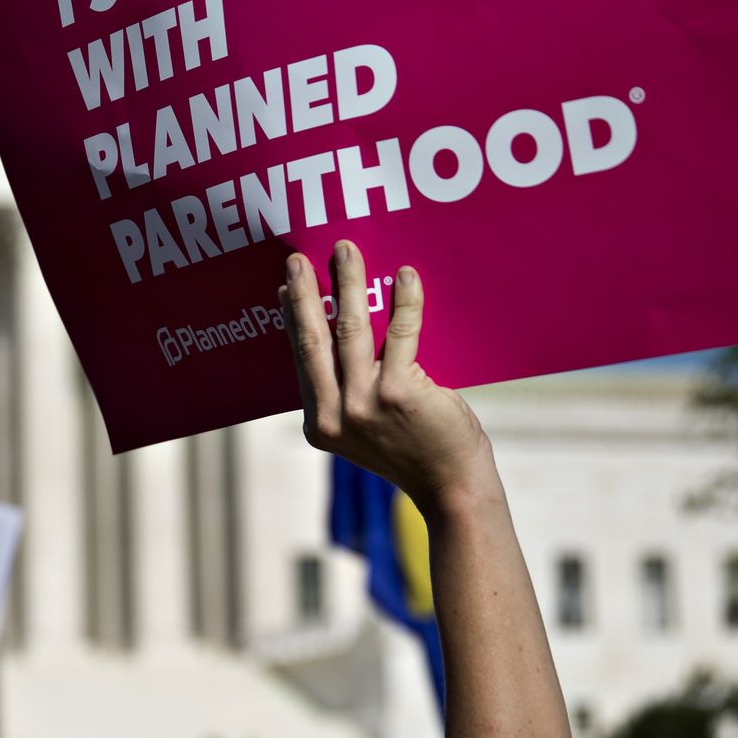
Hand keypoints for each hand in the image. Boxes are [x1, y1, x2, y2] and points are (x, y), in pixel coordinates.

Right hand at [279, 240, 497, 509]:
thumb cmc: (413, 450)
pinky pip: (400, 334)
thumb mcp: (363, 429)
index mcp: (320, 423)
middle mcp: (335, 415)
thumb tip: (341, 334)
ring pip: (349, 329)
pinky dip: (404, 301)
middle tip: (297, 258)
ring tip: (346, 251)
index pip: (301, 359)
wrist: (451, 486)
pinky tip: (406, 276)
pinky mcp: (399, 393)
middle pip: (313, 339)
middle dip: (304, 293)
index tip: (286, 286)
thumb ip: (345, 393)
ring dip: (347, 283)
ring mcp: (364, 404)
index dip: (292, 318)